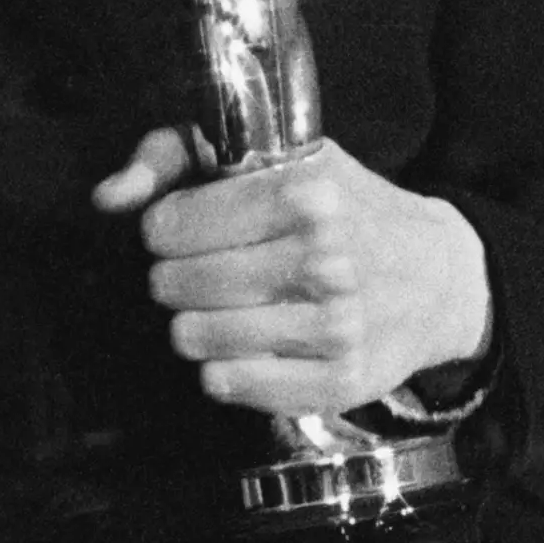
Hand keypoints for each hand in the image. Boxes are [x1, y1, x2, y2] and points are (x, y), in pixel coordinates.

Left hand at [92, 126, 489, 413]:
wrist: (437, 274)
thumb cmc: (338, 207)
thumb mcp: (266, 156)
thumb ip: (171, 158)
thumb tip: (107, 198)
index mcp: (305, 193)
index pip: (169, 226)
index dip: (163, 229)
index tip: (184, 228)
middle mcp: (324, 259)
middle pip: (174, 286)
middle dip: (174, 278)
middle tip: (203, 271)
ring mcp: (335, 326)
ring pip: (195, 340)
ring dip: (195, 325)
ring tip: (224, 307)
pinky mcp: (340, 381)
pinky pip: (230, 386)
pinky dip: (224, 369)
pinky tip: (247, 344)